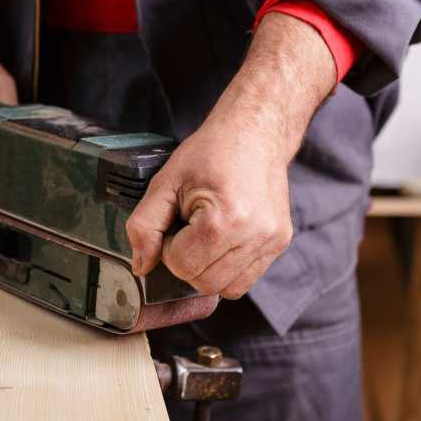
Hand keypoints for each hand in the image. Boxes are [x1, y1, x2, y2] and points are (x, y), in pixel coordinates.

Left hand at [126, 12, 336, 298]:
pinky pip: (245, 281)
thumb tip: (140, 267)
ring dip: (208, 269)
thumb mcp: (166, 182)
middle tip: (189, 228)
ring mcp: (272, 241)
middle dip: (187, 261)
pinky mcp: (280, 243)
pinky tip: (224, 241)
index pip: (181, 265)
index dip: (169, 248)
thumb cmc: (210, 152)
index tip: (177, 222)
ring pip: (226, 288)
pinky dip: (228, 270)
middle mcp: (254, 235)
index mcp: (224, 219)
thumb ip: (144, 225)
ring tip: (207, 234)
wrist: (255, 132)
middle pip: (204, 283)